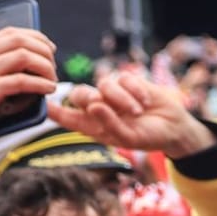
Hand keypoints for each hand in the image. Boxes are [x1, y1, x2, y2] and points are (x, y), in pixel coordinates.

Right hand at [0, 27, 56, 163]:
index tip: (49, 49)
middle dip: (44, 52)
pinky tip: (48, 90)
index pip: (11, 32)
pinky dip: (40, 84)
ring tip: (52, 80)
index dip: (36, 37)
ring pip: (24, 57)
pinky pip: (21, 81)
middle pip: (21, 40)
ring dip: (45, 67)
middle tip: (53, 67)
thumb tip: (17, 66)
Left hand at [49, 72, 216, 158]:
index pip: (68, 117)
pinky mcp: (128, 81)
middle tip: (103, 105)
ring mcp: (113, 93)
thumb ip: (109, 123)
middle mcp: (100, 107)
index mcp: (94, 126)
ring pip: (104, 85)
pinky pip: (123, 78)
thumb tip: (93, 104)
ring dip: (123, 99)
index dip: (55, 111)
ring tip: (139, 112)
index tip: (43, 105)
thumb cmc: (149, 137)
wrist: (173, 127)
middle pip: (80, 94)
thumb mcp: (128, 137)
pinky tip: (146, 102)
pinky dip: (136, 91)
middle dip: (90, 98)